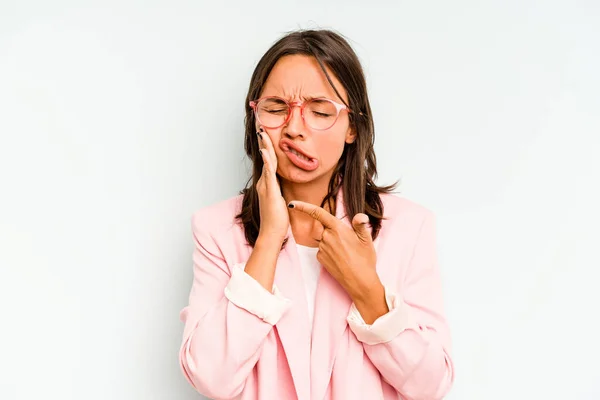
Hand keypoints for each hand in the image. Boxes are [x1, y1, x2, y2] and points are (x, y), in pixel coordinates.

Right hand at [256, 126, 288, 242]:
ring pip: (266, 162)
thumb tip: (281, 185)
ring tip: (262, 133)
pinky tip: (264, 151)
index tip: (267, 134)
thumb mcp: (279, 201)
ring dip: (264, 146)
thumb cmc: (277, 220)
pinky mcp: (269, 191)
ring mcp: (265, 186)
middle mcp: (264, 182)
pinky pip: (268, 172)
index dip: (267, 147)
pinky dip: (267, 161)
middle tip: (261, 126)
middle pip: (265, 157)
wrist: (271, 233)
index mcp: (267, 183)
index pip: (269, 161)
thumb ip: (279, 191)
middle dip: (263, 141)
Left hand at [288, 200, 379, 299]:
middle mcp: (327, 237)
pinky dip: (329, 251)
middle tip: (348, 243)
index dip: (303, 207)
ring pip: (324, 239)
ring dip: (332, 242)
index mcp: (338, 229)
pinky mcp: (320, 258)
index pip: (318, 213)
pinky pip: (322, 249)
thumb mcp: (366, 240)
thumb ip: (360, 225)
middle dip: (333, 231)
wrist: (360, 282)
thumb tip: (360, 216)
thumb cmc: (365, 260)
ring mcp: (322, 249)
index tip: (292, 204)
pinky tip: (340, 258)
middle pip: (324, 227)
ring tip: (347, 252)